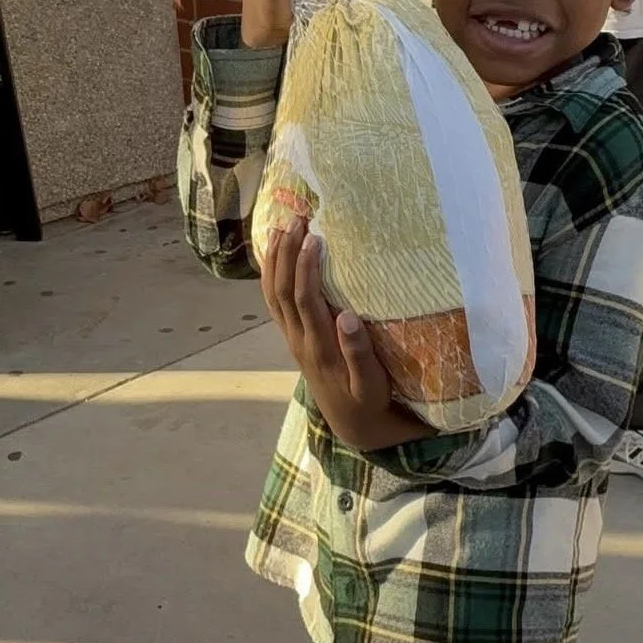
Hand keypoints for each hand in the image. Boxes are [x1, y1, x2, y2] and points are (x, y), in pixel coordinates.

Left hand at [262, 218, 433, 452]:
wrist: (352, 423)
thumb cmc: (368, 400)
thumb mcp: (371, 384)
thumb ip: (359, 353)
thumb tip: (347, 316)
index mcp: (319, 348)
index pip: (305, 300)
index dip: (305, 268)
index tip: (314, 238)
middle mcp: (299, 340)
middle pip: (282, 291)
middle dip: (287, 253)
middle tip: (297, 219)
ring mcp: (292, 339)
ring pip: (272, 295)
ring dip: (274, 260)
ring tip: (280, 227)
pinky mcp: (292, 337)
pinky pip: (274, 302)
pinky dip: (271, 275)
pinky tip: (275, 254)